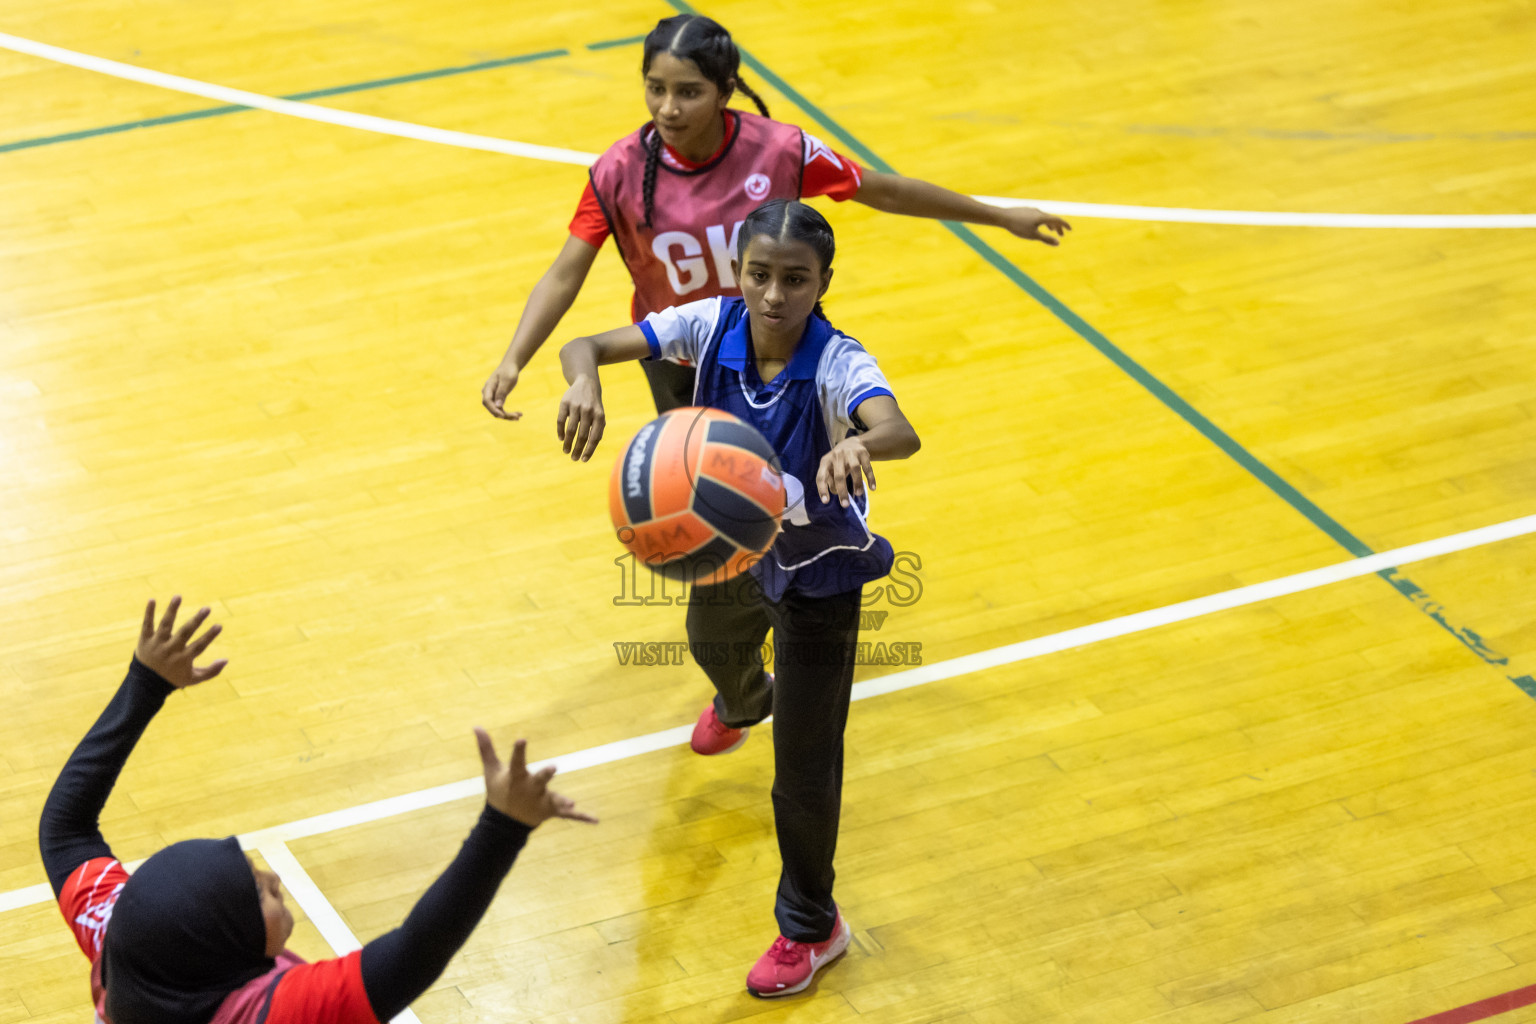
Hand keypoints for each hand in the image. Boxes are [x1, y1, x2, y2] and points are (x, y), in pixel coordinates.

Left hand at [135, 596, 227, 688]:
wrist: (145, 685)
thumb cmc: (173, 679)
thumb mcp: (193, 679)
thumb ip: (211, 671)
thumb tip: (226, 660)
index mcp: (183, 658)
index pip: (199, 646)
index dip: (209, 636)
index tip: (219, 626)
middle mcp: (170, 650)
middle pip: (185, 632)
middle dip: (196, 620)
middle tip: (207, 608)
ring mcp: (157, 644)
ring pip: (165, 625)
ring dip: (172, 610)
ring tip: (178, 597)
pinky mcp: (145, 640)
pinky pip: (147, 625)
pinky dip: (149, 613)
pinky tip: (152, 600)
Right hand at [475, 730, 597, 827]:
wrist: (503, 823)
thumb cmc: (499, 791)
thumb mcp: (491, 770)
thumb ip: (486, 748)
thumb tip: (476, 726)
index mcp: (516, 778)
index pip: (517, 762)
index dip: (519, 751)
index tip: (522, 739)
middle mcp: (529, 790)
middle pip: (539, 781)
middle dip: (545, 775)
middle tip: (553, 767)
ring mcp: (541, 802)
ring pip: (553, 800)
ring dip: (562, 801)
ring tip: (571, 803)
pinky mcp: (551, 811)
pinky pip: (568, 816)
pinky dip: (581, 817)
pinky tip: (595, 820)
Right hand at [481, 363, 523, 420]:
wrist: (510, 366)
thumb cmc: (509, 371)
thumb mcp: (507, 381)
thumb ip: (502, 392)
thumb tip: (498, 406)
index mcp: (488, 387)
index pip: (487, 401)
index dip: (494, 409)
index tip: (503, 416)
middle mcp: (488, 393)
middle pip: (492, 408)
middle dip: (503, 415)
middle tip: (517, 417)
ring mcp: (492, 397)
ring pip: (497, 410)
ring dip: (507, 415)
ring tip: (519, 416)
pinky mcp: (497, 399)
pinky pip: (500, 408)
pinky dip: (508, 413)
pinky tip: (518, 414)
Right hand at [556, 376, 604, 461]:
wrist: (586, 383)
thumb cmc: (594, 405)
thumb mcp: (600, 415)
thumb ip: (597, 430)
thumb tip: (590, 449)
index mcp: (599, 416)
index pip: (594, 437)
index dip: (589, 450)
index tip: (583, 460)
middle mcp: (588, 411)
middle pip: (582, 435)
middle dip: (577, 449)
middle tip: (573, 458)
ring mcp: (576, 406)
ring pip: (571, 429)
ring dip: (568, 443)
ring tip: (566, 451)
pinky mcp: (565, 403)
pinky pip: (561, 420)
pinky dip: (560, 431)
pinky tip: (561, 439)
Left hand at [816, 438, 873, 508]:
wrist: (851, 443)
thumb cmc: (838, 462)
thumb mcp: (830, 468)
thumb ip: (830, 480)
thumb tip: (834, 492)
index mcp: (825, 461)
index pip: (821, 476)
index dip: (822, 489)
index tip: (825, 501)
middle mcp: (836, 456)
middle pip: (839, 475)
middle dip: (842, 491)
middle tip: (845, 505)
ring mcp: (850, 453)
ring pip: (855, 468)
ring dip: (857, 483)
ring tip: (858, 494)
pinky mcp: (862, 453)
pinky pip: (867, 467)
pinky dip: (870, 478)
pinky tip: (873, 488)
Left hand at [998, 206, 1070, 245]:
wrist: (1002, 216)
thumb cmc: (1018, 226)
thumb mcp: (1033, 235)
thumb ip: (1046, 239)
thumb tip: (1058, 243)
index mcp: (1042, 217)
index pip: (1057, 220)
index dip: (1064, 225)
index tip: (1070, 230)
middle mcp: (1039, 211)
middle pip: (1051, 218)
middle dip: (1058, 227)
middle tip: (1061, 235)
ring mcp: (1031, 210)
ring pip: (1044, 217)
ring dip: (1049, 224)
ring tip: (1051, 229)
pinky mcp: (1025, 211)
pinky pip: (1037, 216)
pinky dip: (1041, 221)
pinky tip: (1036, 225)